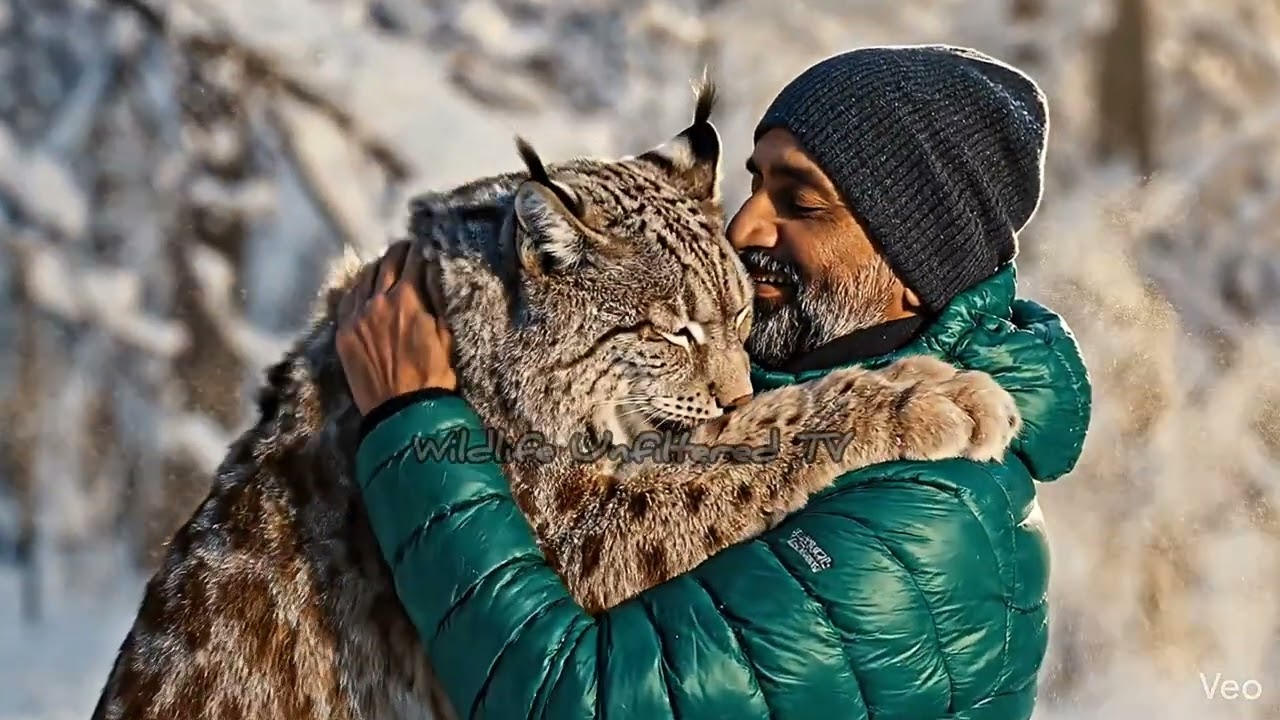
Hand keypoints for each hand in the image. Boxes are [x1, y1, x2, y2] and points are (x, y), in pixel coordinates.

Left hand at [336, 239, 455, 415]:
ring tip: (386, 265)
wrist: (403, 411)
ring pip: (365, 277)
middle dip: (400, 252)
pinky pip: (348, 299)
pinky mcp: (344, 332)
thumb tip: (436, 276)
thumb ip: (438, 303)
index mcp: (408, 298)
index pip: (414, 260)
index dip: (422, 249)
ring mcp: (357, 315)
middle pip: (388, 262)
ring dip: (379, 267)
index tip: (426, 245)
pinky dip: (358, 287)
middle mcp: (379, 300)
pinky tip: (365, 287)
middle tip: (407, 249)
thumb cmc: (434, 376)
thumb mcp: (447, 336)